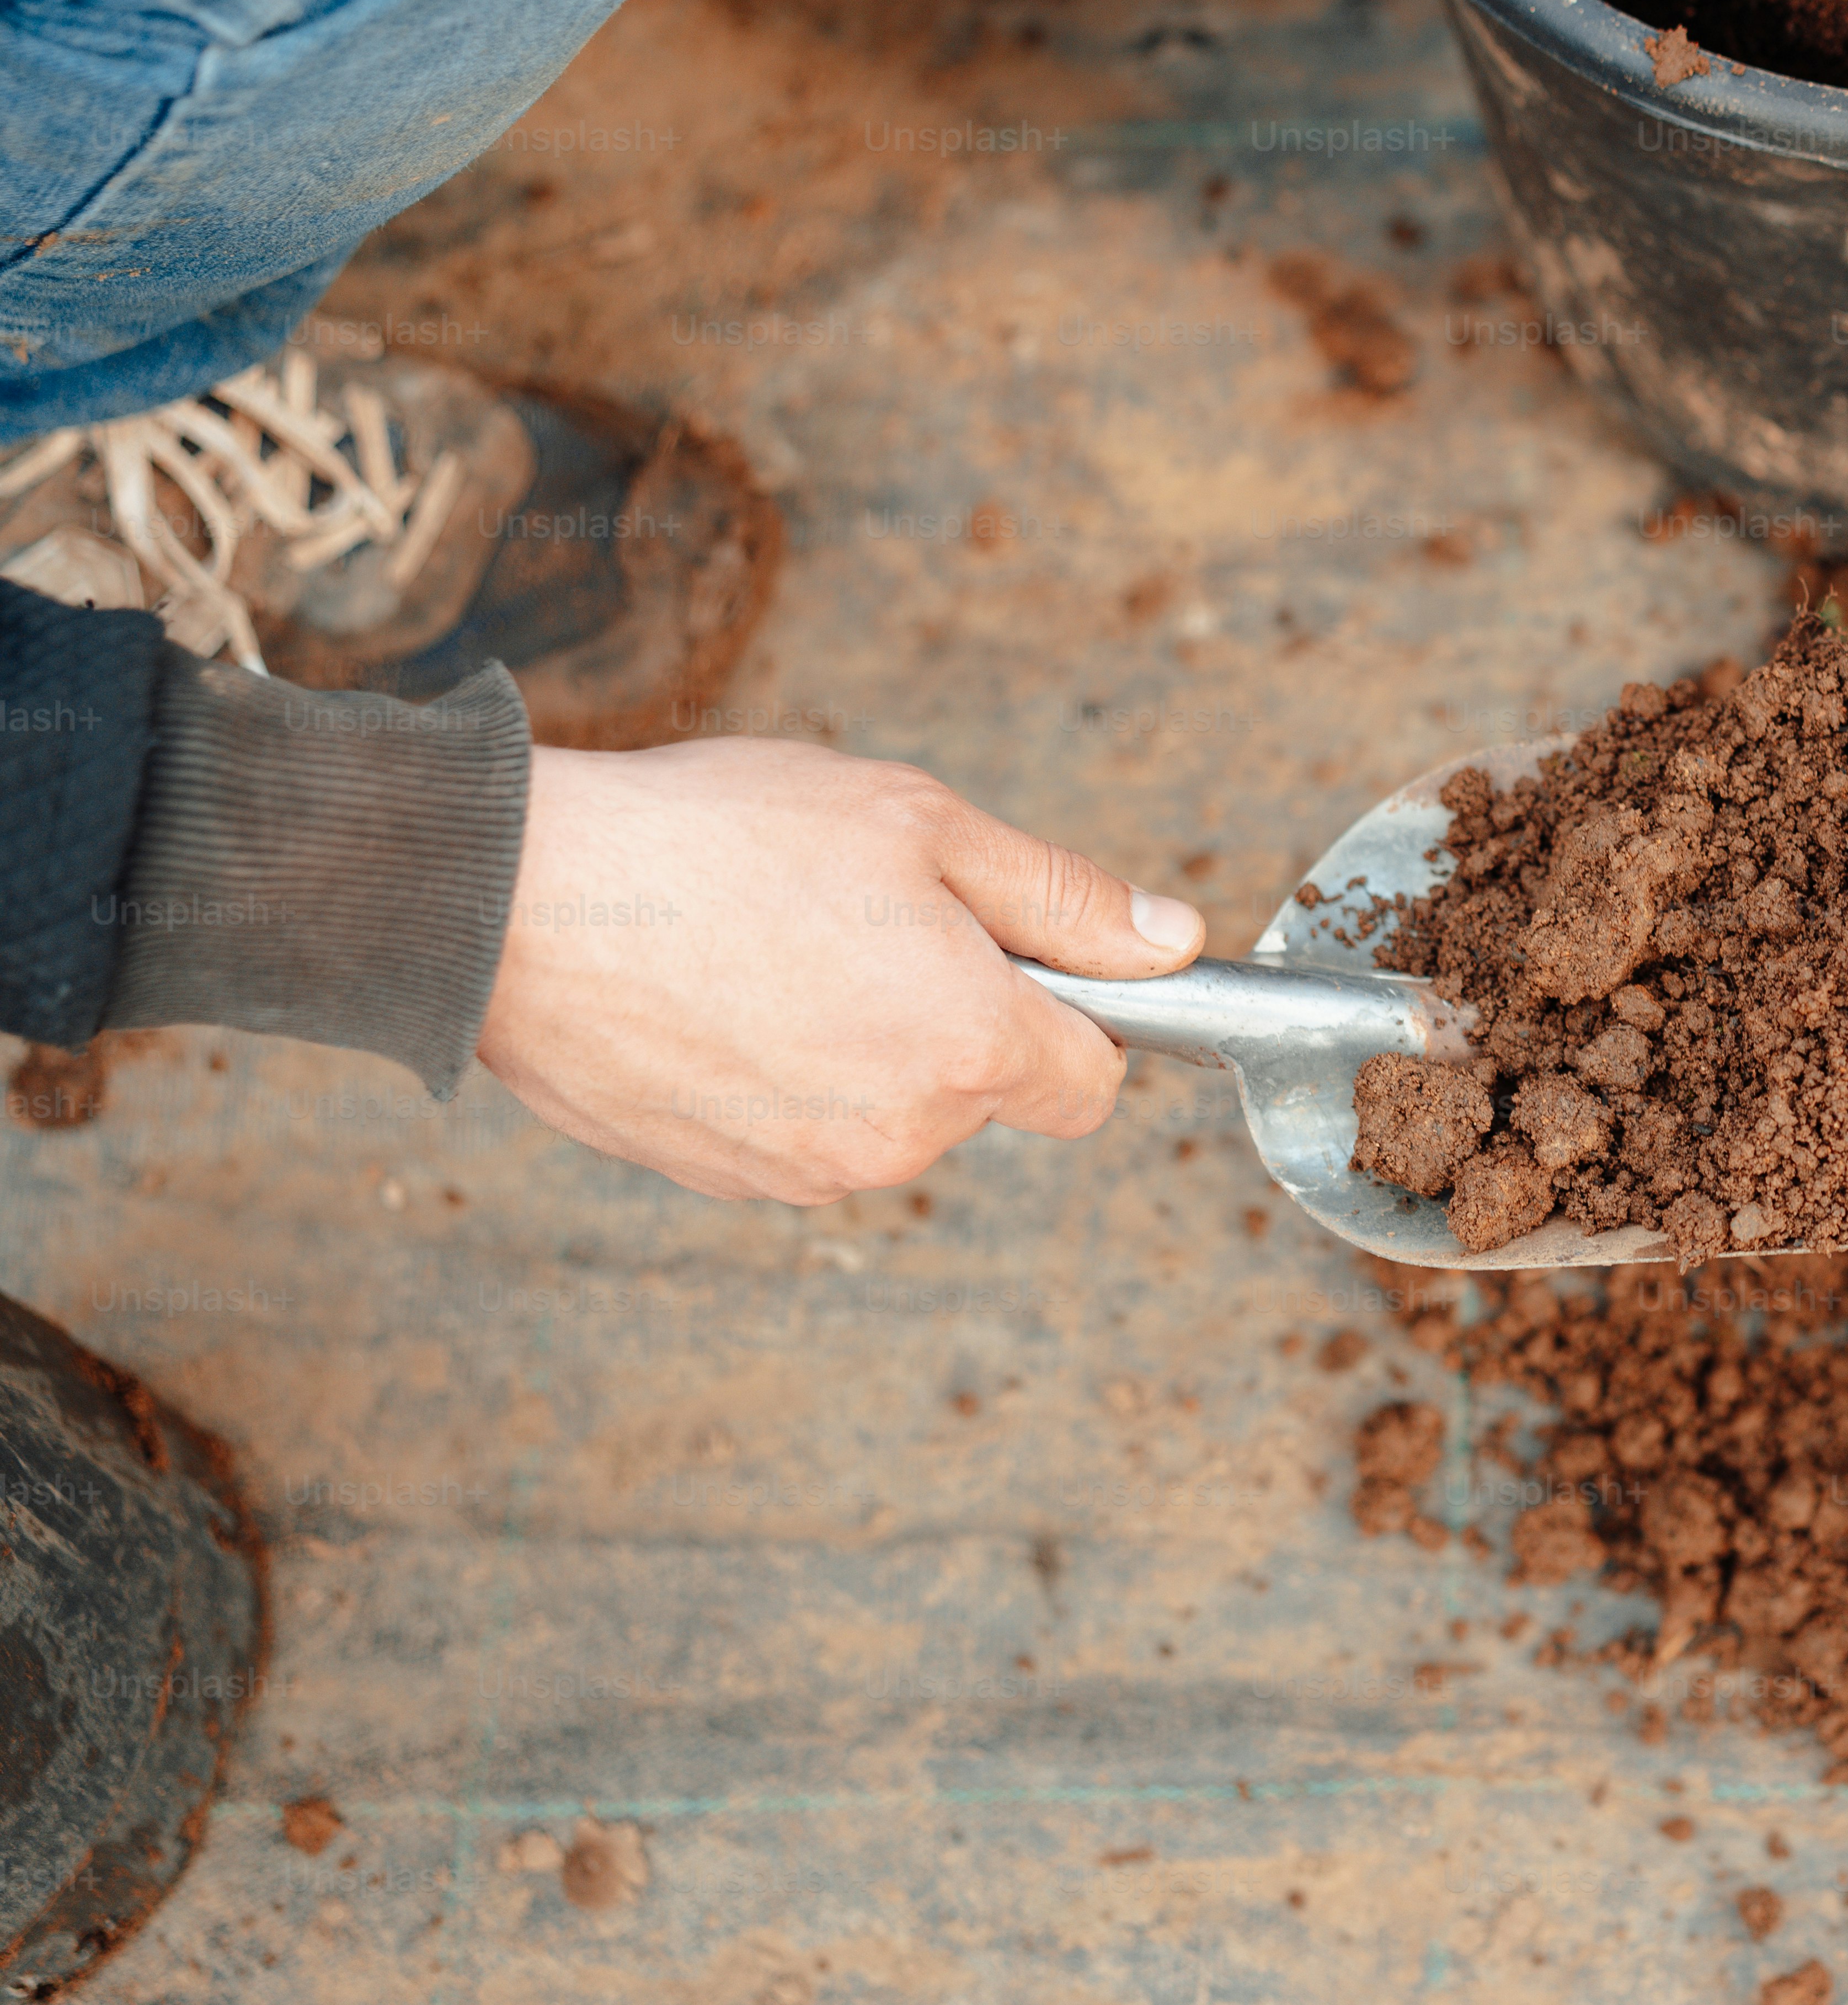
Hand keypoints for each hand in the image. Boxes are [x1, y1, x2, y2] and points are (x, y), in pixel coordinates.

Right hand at [477, 739, 1205, 1201]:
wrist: (516, 901)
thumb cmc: (716, 840)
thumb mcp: (921, 824)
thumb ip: (1063, 898)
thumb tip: (1174, 945)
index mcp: (969, 1048)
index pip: (1090, 1083)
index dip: (1069, 1016)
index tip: (1011, 961)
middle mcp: (900, 1136)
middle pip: (982, 1096)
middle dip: (951, 1019)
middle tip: (856, 922)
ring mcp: (807, 1171)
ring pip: (888, 1115)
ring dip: (860, 1045)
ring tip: (769, 949)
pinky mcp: (727, 1180)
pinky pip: (801, 1132)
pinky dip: (781, 1074)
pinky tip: (717, 996)